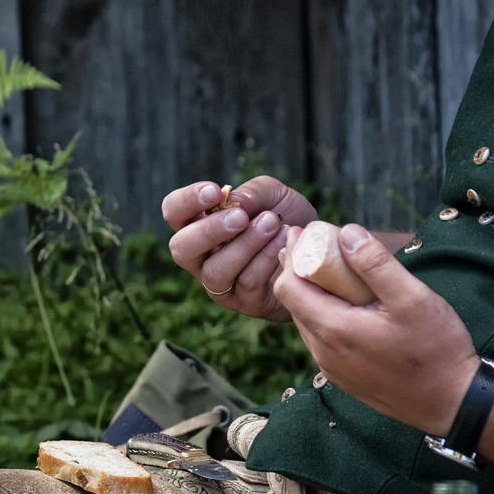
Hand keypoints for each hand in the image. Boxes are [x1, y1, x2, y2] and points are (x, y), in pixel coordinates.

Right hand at [163, 176, 317, 320]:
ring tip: (272, 223)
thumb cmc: (287, 220)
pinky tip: (284, 240)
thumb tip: (235, 201)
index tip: (214, 191)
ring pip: (216, 271)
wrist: (319, 252)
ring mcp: (221, 283)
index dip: (186, 201)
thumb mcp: (275, 195)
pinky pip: (247, 282)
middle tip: (240, 217)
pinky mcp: (244, 302)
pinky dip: (266, 258)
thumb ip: (254, 192)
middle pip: (181, 249)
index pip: (173, 212)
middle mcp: (202, 257)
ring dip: (245, 245)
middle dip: (209, 231)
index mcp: (199, 225)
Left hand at [273, 223, 477, 437]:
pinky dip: (324, 314)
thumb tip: (346, 233)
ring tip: (330, 267)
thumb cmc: (436, 349)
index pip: (287, 288)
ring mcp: (331, 368)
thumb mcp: (411, 298)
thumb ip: (376, 265)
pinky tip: (346, 302)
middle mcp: (323, 352)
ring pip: (307, 321)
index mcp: (332, 330)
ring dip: (312, 293)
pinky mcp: (344, 377)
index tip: (305, 233)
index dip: (292, 257)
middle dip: (299, 271)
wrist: (451, 403)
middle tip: (315, 242)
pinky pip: (322, 339)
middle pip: (293, 304)